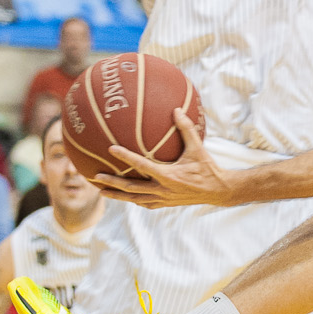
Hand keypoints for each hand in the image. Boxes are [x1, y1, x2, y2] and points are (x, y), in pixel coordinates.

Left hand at [97, 111, 240, 208]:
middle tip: (95, 177)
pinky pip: (144, 203)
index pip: (141, 165)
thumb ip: (186, 129)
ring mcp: (162, 199)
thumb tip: (177, 109)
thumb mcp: (198, 148)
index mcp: (168, 176)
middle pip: (130, 188)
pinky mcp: (165, 204)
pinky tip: (125, 196)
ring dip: (117, 195)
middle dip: (112, 183)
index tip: (110, 149)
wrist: (217, 191)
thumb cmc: (207, 168)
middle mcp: (162, 189)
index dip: (125, 156)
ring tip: (101, 191)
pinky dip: (132, 199)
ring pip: (134, 199)